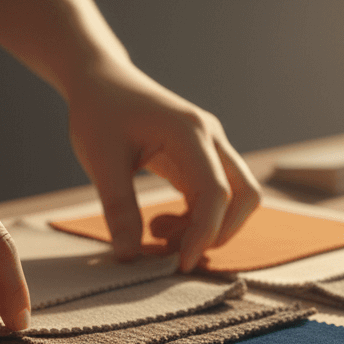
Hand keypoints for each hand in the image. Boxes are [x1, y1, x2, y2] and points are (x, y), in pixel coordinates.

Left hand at [65, 61, 260, 269]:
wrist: (100, 78)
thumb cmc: (98, 112)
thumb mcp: (99, 160)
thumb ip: (118, 207)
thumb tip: (129, 257)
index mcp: (189, 132)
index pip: (215, 192)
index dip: (204, 234)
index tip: (181, 265)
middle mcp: (211, 137)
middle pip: (244, 195)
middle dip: (218, 233)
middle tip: (174, 253)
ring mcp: (211, 146)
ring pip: (236, 198)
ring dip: (206, 228)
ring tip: (157, 235)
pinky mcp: (203, 157)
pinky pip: (215, 196)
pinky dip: (196, 220)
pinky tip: (160, 225)